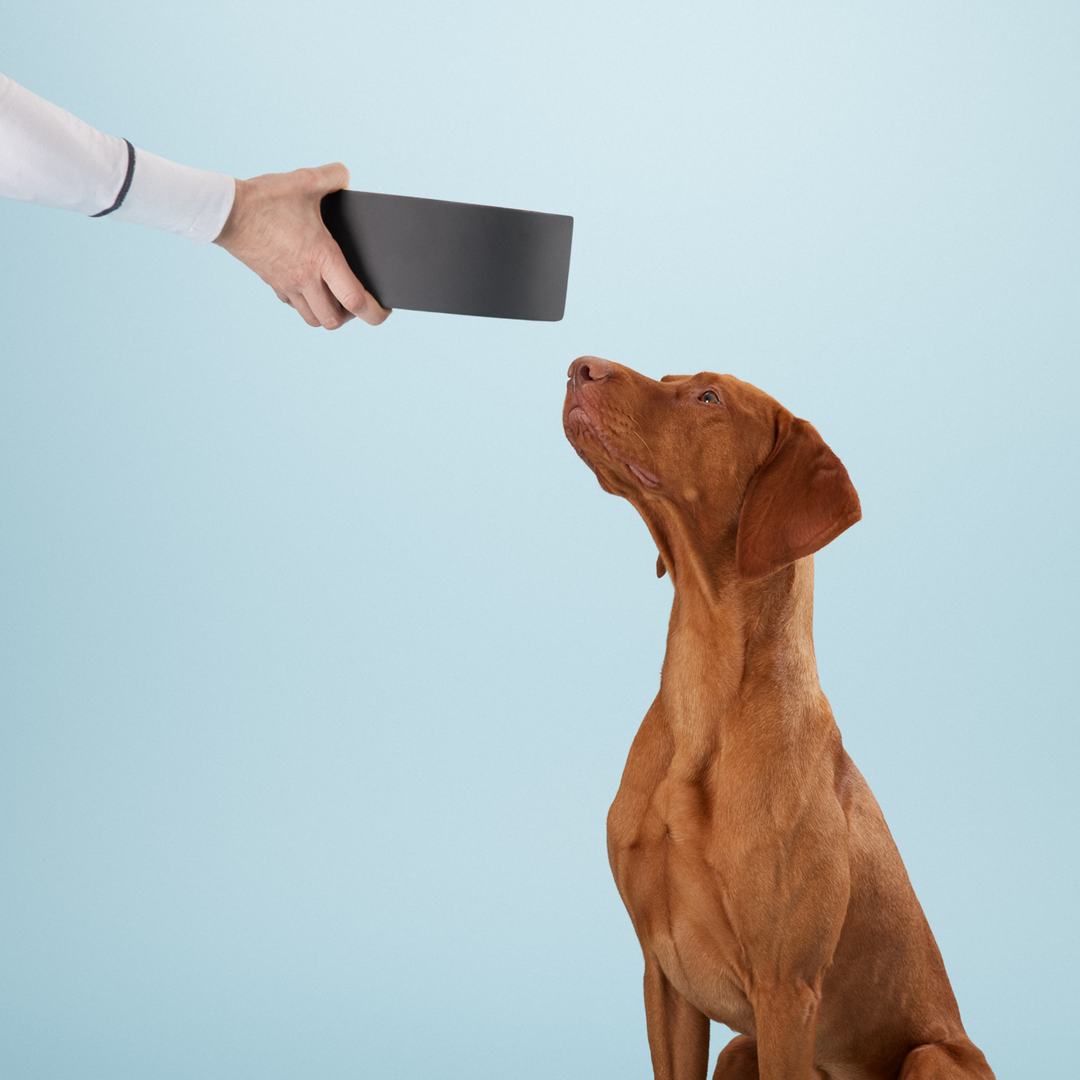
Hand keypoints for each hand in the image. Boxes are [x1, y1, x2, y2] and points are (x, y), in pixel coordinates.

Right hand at [213, 163, 389, 329]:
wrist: (225, 211)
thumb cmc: (266, 198)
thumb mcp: (305, 180)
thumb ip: (333, 176)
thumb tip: (346, 176)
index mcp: (322, 258)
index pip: (356, 301)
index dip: (376, 312)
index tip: (384, 309)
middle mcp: (306, 278)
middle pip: (334, 321)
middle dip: (351, 317)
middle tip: (356, 301)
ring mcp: (288, 285)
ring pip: (314, 319)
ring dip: (328, 314)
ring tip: (335, 297)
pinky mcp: (273, 283)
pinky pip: (294, 305)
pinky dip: (307, 303)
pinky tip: (310, 285)